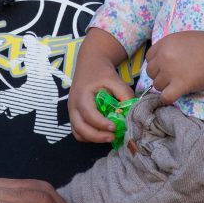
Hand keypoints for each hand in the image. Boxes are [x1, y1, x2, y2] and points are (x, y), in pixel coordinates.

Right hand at [66, 28, 133, 143]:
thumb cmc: (102, 72)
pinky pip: (78, 132)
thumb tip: (131, 112)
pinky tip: (101, 133)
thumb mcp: (115, 79)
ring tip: (109, 136)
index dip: (101, 124)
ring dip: (93, 138)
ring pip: (78, 133)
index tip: (115, 128)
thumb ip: (125, 94)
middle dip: (97, 136)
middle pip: (80, 128)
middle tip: (113, 137)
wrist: (90, 64)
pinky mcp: (74, 115)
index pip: (89, 114)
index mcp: (82, 95)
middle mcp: (73, 105)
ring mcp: (72, 111)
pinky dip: (89, 136)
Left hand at [146, 31, 203, 103]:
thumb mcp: (183, 39)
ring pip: (157, 85)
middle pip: (151, 72)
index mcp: (164, 43)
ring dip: (165, 87)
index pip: (149, 58)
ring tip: (177, 85)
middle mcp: (163, 57)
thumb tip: (165, 59)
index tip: (165, 67)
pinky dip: (168, 99)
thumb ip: (171, 47)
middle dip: (160, 75)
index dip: (157, 64)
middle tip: (172, 77)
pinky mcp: (180, 85)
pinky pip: (165, 97)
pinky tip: (175, 95)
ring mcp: (170, 71)